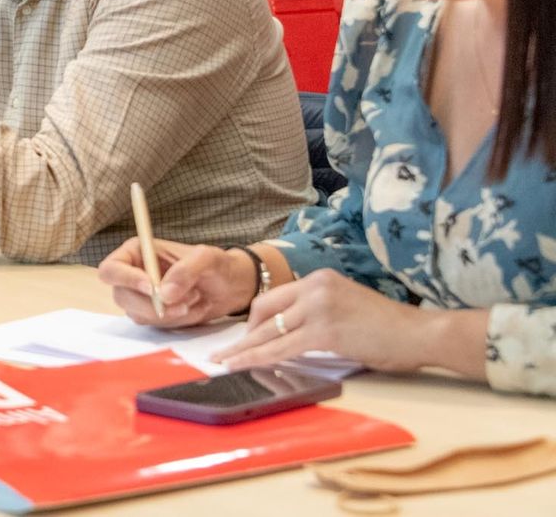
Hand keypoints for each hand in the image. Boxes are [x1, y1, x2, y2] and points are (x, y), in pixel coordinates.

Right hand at [98, 238, 257, 326]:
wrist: (230, 288)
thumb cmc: (217, 265)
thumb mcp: (206, 258)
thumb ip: (186, 270)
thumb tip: (163, 294)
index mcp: (136, 253)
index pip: (111, 269)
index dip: (126, 279)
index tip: (152, 288)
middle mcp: (133, 275)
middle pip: (122, 296)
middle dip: (153, 304)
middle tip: (185, 301)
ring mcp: (140, 297)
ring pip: (138, 314)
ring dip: (169, 313)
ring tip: (196, 299)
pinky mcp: (152, 315)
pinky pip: (154, 326)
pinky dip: (176, 322)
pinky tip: (193, 309)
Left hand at [217, 269, 436, 373]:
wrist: (419, 333)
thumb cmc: (389, 327)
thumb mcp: (346, 305)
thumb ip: (318, 311)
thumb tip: (292, 331)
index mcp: (318, 279)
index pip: (274, 297)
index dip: (254, 319)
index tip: (243, 335)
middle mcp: (314, 287)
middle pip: (264, 310)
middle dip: (243, 335)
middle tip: (226, 352)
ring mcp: (317, 307)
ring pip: (268, 331)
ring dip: (244, 350)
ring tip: (225, 362)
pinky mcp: (323, 331)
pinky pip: (282, 348)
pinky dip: (258, 358)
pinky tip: (242, 365)